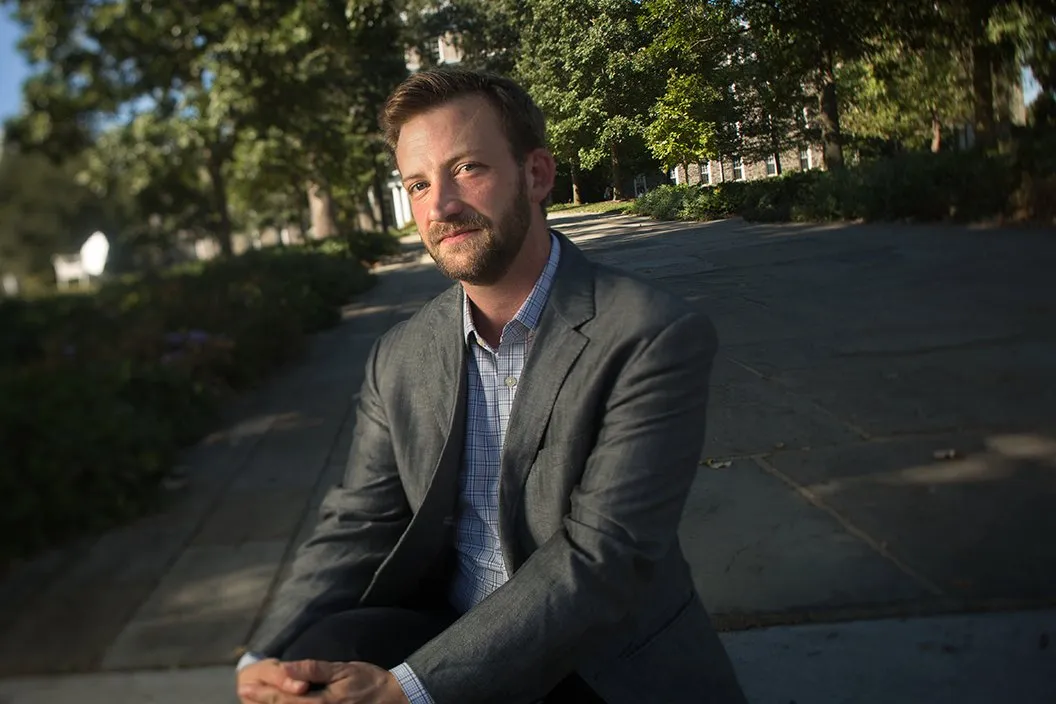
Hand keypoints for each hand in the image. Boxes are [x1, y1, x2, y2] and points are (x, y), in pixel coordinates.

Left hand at [239, 660, 409, 703]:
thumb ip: (313, 671)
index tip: (246, 686)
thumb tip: (286, 669)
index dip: (264, 694)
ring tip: (257, 700)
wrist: (397, 700)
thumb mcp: (343, 670)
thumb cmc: (370, 682)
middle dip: (264, 703)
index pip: (286, 699)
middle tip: (245, 692)